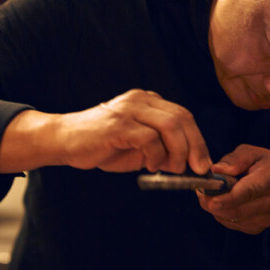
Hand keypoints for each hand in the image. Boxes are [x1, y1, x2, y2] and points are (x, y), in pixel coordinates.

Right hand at [49, 90, 212, 174]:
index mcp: (148, 101)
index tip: (203, 163)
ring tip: (172, 170)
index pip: (183, 116)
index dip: (198, 140)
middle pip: (181, 118)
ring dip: (177, 153)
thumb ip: (161, 149)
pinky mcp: (118, 124)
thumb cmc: (102, 145)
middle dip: (195, 146)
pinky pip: (149, 139)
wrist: (65, 140)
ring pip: (170, 126)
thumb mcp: (138, 146)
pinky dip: (156, 156)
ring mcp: (129, 110)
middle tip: (197, 169)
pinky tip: (148, 166)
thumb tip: (189, 164)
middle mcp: (141, 100)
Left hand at [196, 144, 269, 234]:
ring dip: (216, 207)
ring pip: (231, 218)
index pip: (249, 190)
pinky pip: (231, 223)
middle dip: (214, 203)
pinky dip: (222, 213)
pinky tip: (224, 201)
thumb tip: (217, 171)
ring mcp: (265, 218)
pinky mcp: (257, 228)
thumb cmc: (268, 166)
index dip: (227, 197)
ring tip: (214, 192)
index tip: (209, 198)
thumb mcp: (255, 153)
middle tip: (202, 192)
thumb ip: (235, 159)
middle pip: (237, 210)